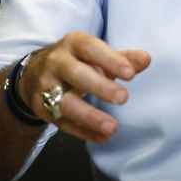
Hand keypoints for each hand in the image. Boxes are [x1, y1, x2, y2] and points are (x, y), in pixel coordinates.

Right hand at [18, 31, 150, 142]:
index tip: (130, 74)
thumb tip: (146, 59)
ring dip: (90, 116)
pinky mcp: (43, 108)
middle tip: (123, 98)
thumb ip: (121, 58)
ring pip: (66, 103)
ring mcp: (46, 86)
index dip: (110, 60)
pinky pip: (63, 123)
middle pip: (77, 74)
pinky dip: (83, 132)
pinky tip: (102, 137)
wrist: (34, 73)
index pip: (91, 48)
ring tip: (112, 127)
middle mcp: (56, 62)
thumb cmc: (76, 60)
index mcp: (73, 43)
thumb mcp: (96, 54)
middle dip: (100, 87)